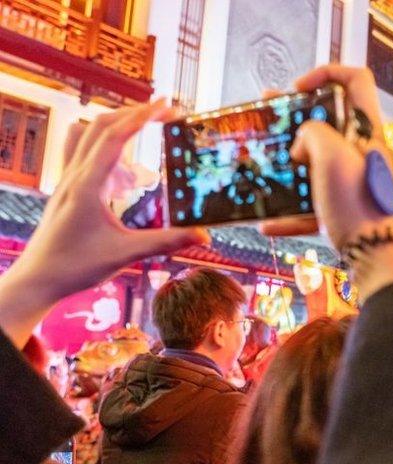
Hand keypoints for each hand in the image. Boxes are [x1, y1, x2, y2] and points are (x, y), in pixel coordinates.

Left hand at [0, 101, 207, 347]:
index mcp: (88, 185)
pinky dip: (104, 143)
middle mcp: (75, 175)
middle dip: (134, 112)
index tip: (167, 104)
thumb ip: (166, 241)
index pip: (115, 137)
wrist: (39, 278)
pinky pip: (82, 151)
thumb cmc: (76, 266)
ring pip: (88, 133)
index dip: (143, 117)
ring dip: (118, 123)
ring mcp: (67, 179)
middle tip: (166, 111)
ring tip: (146, 126)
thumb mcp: (126, 254)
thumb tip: (202, 235)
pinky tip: (123, 161)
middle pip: (101, 124)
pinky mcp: (67, 187)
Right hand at [260, 65, 392, 301]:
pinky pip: (313, 206)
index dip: (326, 74)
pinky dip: (290, 214)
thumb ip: (313, 133)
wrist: (373, 255)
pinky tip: (268, 224)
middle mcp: (364, 152)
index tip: (297, 89)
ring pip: (316, 163)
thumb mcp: (330, 153)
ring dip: (287, 160)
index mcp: (368, 131)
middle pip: (330, 121)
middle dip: (296, 115)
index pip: (357, 81)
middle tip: (269, 112)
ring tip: (261, 157)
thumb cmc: (355, 200)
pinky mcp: (344, 210)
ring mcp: (354, 182)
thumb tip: (303, 147)